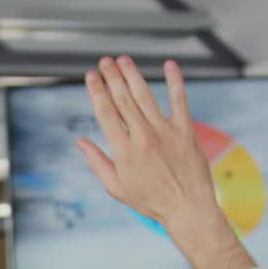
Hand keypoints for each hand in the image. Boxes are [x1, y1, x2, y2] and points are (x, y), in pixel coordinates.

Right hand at [77, 57, 253, 268]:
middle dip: (112, 77)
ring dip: (133, 75)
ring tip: (124, 60)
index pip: (106, 113)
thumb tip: (79, 142)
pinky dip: (175, 81)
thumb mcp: (116, 187)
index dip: (97, 91)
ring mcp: (166, 132)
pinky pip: (180, 100)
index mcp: (124, 151)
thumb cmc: (150, 201)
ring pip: (146, 96)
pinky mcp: (185, 131)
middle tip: (104, 61)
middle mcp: (143, 138)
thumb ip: (97, 162)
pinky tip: (169, 65)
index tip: (91, 75)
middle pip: (123, 100)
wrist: (187, 208)